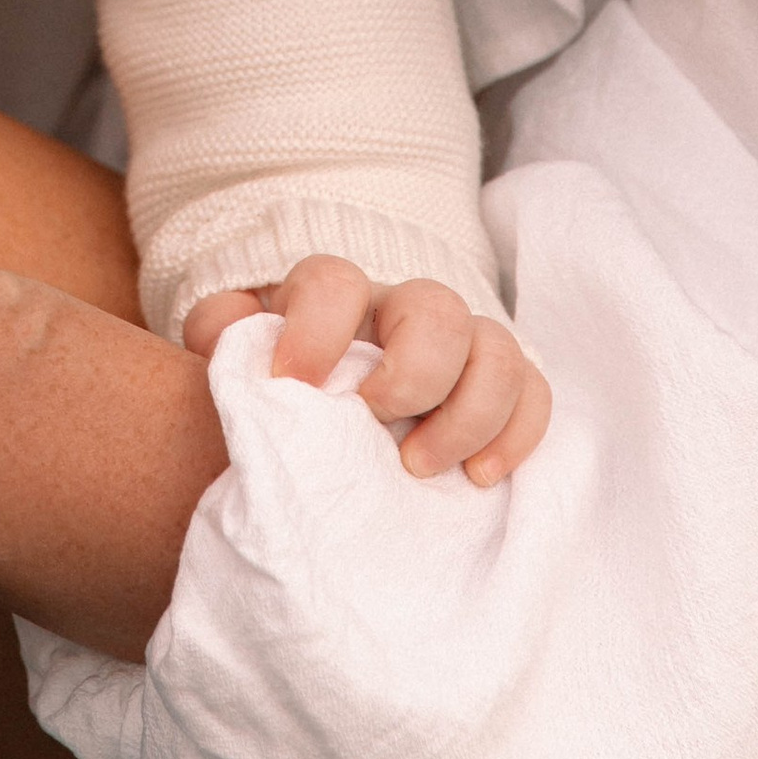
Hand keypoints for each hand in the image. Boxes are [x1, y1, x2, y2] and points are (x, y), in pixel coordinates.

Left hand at [181, 257, 548, 484]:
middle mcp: (402, 313)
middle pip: (436, 308)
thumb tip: (229, 338)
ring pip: (496, 346)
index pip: (335, 281)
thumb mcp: (239, 363)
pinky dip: (518, 432)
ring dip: (469, 412)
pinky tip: (480, 478)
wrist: (322, 415)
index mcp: (333, 300)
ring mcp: (457, 350)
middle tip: (377, 427)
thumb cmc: (279, 390)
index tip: (292, 383)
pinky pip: (533, 391)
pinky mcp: (497, 391)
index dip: (318, 328)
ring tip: (422, 470)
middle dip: (413, 375)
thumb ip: (223, 340)